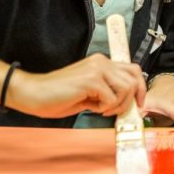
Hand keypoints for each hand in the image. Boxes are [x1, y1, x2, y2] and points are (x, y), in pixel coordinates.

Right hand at [9, 53, 146, 117]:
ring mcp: (97, 69)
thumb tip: (128, 103)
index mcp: (102, 63)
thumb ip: (108, 92)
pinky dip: (105, 108)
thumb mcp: (90, 93)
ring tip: (101, 109)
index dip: (140, 88)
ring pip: (127, 88)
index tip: (138, 104)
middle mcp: (102, 62)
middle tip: (119, 111)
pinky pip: (112, 98)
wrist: (32, 94)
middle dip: (133, 98)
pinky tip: (92, 108)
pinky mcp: (91, 80)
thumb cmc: (57, 96)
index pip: (133, 70)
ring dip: (118, 104)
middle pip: (135, 77)